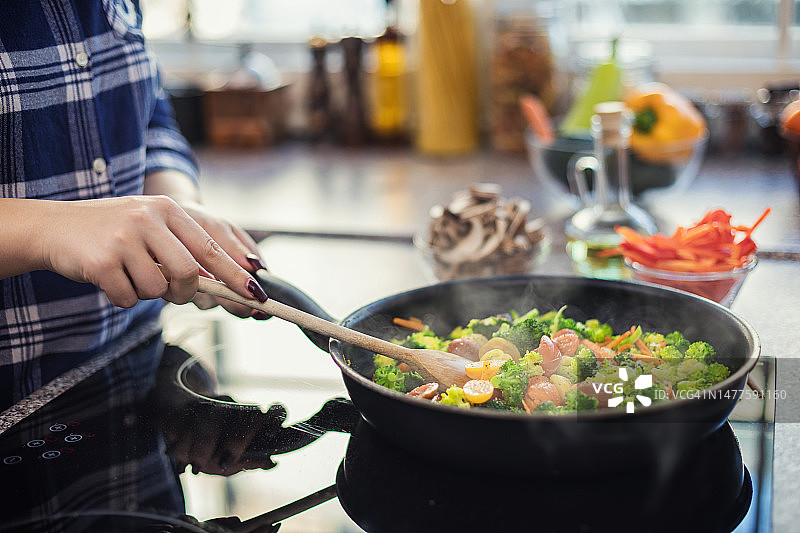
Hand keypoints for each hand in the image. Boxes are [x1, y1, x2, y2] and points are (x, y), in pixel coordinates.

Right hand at [38, 195, 267, 308]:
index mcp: (167, 209)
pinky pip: (129, 298)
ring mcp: (123, 238)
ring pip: (158, 290)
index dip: (234, 273)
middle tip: (172, 291)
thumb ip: (184, 247)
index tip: (255, 292)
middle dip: (184, 291)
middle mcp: (147, 218)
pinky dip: (123, 297)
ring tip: (129, 274)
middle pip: (188, 273)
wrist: (52, 228)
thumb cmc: (111, 232)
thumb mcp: (150, 226)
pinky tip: (109, 279)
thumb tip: (224, 282)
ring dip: (147, 293)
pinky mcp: (101, 261)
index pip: (210, 246)